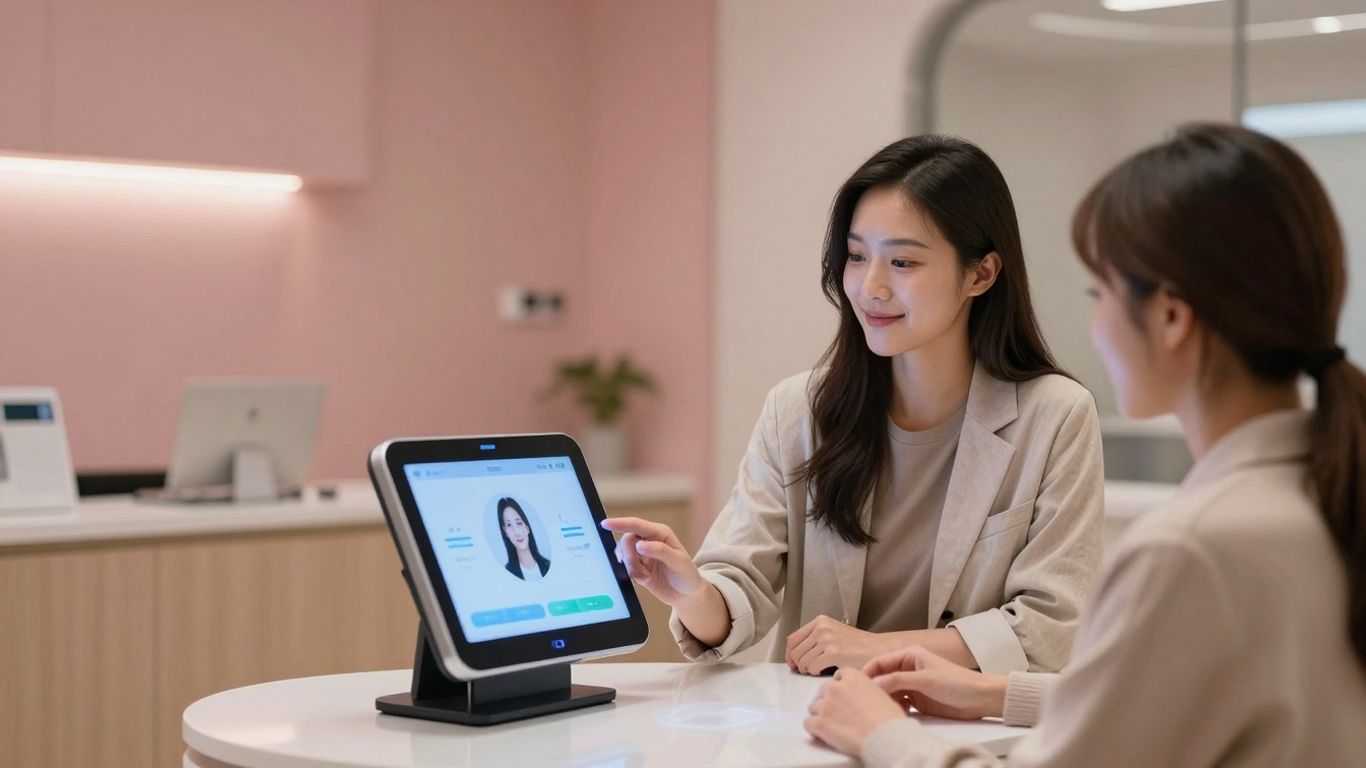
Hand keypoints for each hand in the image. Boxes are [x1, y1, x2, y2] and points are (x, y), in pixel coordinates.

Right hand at [599, 517, 703, 607]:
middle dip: (630, 557)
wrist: (686, 595)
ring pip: (624, 556)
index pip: (636, 525)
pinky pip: (625, 568)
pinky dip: (633, 576)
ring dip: (632, 569)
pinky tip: (645, 580)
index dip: (620, 523)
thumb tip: (640, 544)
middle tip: (640, 571)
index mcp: (660, 533)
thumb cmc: (687, 575)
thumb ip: (660, 551)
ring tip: (646, 578)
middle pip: (626, 541)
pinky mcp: (637, 568)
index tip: (605, 524)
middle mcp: (649, 541)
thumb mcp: (679, 562)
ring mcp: (642, 555)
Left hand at [785, 615, 899, 674]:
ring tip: (816, 670)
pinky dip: (814, 673)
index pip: (792, 638)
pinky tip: (822, 672)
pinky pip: (812, 667)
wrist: (878, 649)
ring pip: (802, 661)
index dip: (789, 654)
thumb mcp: (833, 633)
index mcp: (820, 621)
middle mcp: (821, 628)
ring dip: (806, 669)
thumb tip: (793, 653)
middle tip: (804, 671)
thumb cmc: (857, 645)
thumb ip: (814, 638)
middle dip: (797, 664)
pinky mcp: (833, 653)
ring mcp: (827, 640)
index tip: (792, 663)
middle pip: (795, 651)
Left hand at [804, 668, 907, 756]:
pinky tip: (822, 733)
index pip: (839, 676)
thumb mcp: (883, 694)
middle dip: (829, 700)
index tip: (844, 696)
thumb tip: (863, 697)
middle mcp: (835, 687)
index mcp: (853, 677)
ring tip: (833, 725)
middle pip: (824, 690)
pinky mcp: (819, 723)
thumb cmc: (889, 719)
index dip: (841, 687)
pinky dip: (814, 728)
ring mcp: (825, 704)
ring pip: (814, 706)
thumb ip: (866, 690)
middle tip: (839, 713)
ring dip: (821, 714)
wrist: (885, 737)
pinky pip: (808, 723)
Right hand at [863, 645, 1006, 720]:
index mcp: (909, 656)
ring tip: (879, 708)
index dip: (867, 672)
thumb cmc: (957, 682)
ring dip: (884, 699)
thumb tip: (874, 683)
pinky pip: (898, 703)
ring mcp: (912, 685)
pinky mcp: (917, 700)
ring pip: (889, 692)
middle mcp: (908, 669)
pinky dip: (894, 708)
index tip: (857, 685)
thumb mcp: (925, 679)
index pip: (880, 662)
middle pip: (882, 677)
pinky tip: (894, 714)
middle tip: (865, 700)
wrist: (979, 699)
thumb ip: (898, 680)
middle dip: (874, 688)